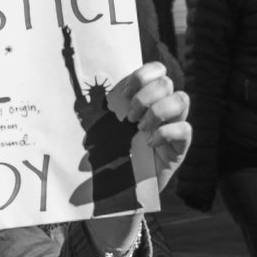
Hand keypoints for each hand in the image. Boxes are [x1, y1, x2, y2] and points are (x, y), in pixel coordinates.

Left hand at [83, 63, 190, 253]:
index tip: (123, 95)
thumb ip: (99, 104)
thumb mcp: (101, 124)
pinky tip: (150, 143)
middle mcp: (163, 107)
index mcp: (146, 97)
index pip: (157, 70)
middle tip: (130, 118)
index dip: (142, 76)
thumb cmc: (107, 152)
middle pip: (168, 82)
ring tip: (141, 129)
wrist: (115, 187)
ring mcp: (174, 126)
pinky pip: (185, 129)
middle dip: (145, 97)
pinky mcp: (180, 147)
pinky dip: (166, 133)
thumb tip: (71, 83)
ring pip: (182, 99)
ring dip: (158, 111)